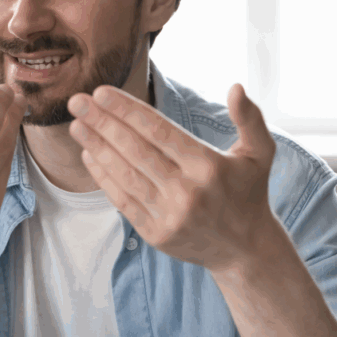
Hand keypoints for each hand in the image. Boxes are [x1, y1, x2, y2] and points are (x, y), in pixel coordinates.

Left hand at [67, 83, 276, 273]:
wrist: (244, 249)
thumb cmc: (248, 192)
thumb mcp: (260, 153)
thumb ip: (250, 118)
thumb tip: (236, 87)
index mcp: (208, 167)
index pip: (159, 131)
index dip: (127, 111)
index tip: (102, 92)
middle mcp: (187, 192)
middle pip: (135, 150)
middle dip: (102, 122)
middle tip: (76, 101)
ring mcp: (169, 215)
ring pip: (124, 174)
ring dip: (96, 146)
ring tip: (76, 124)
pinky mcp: (156, 234)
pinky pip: (122, 200)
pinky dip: (103, 176)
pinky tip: (89, 154)